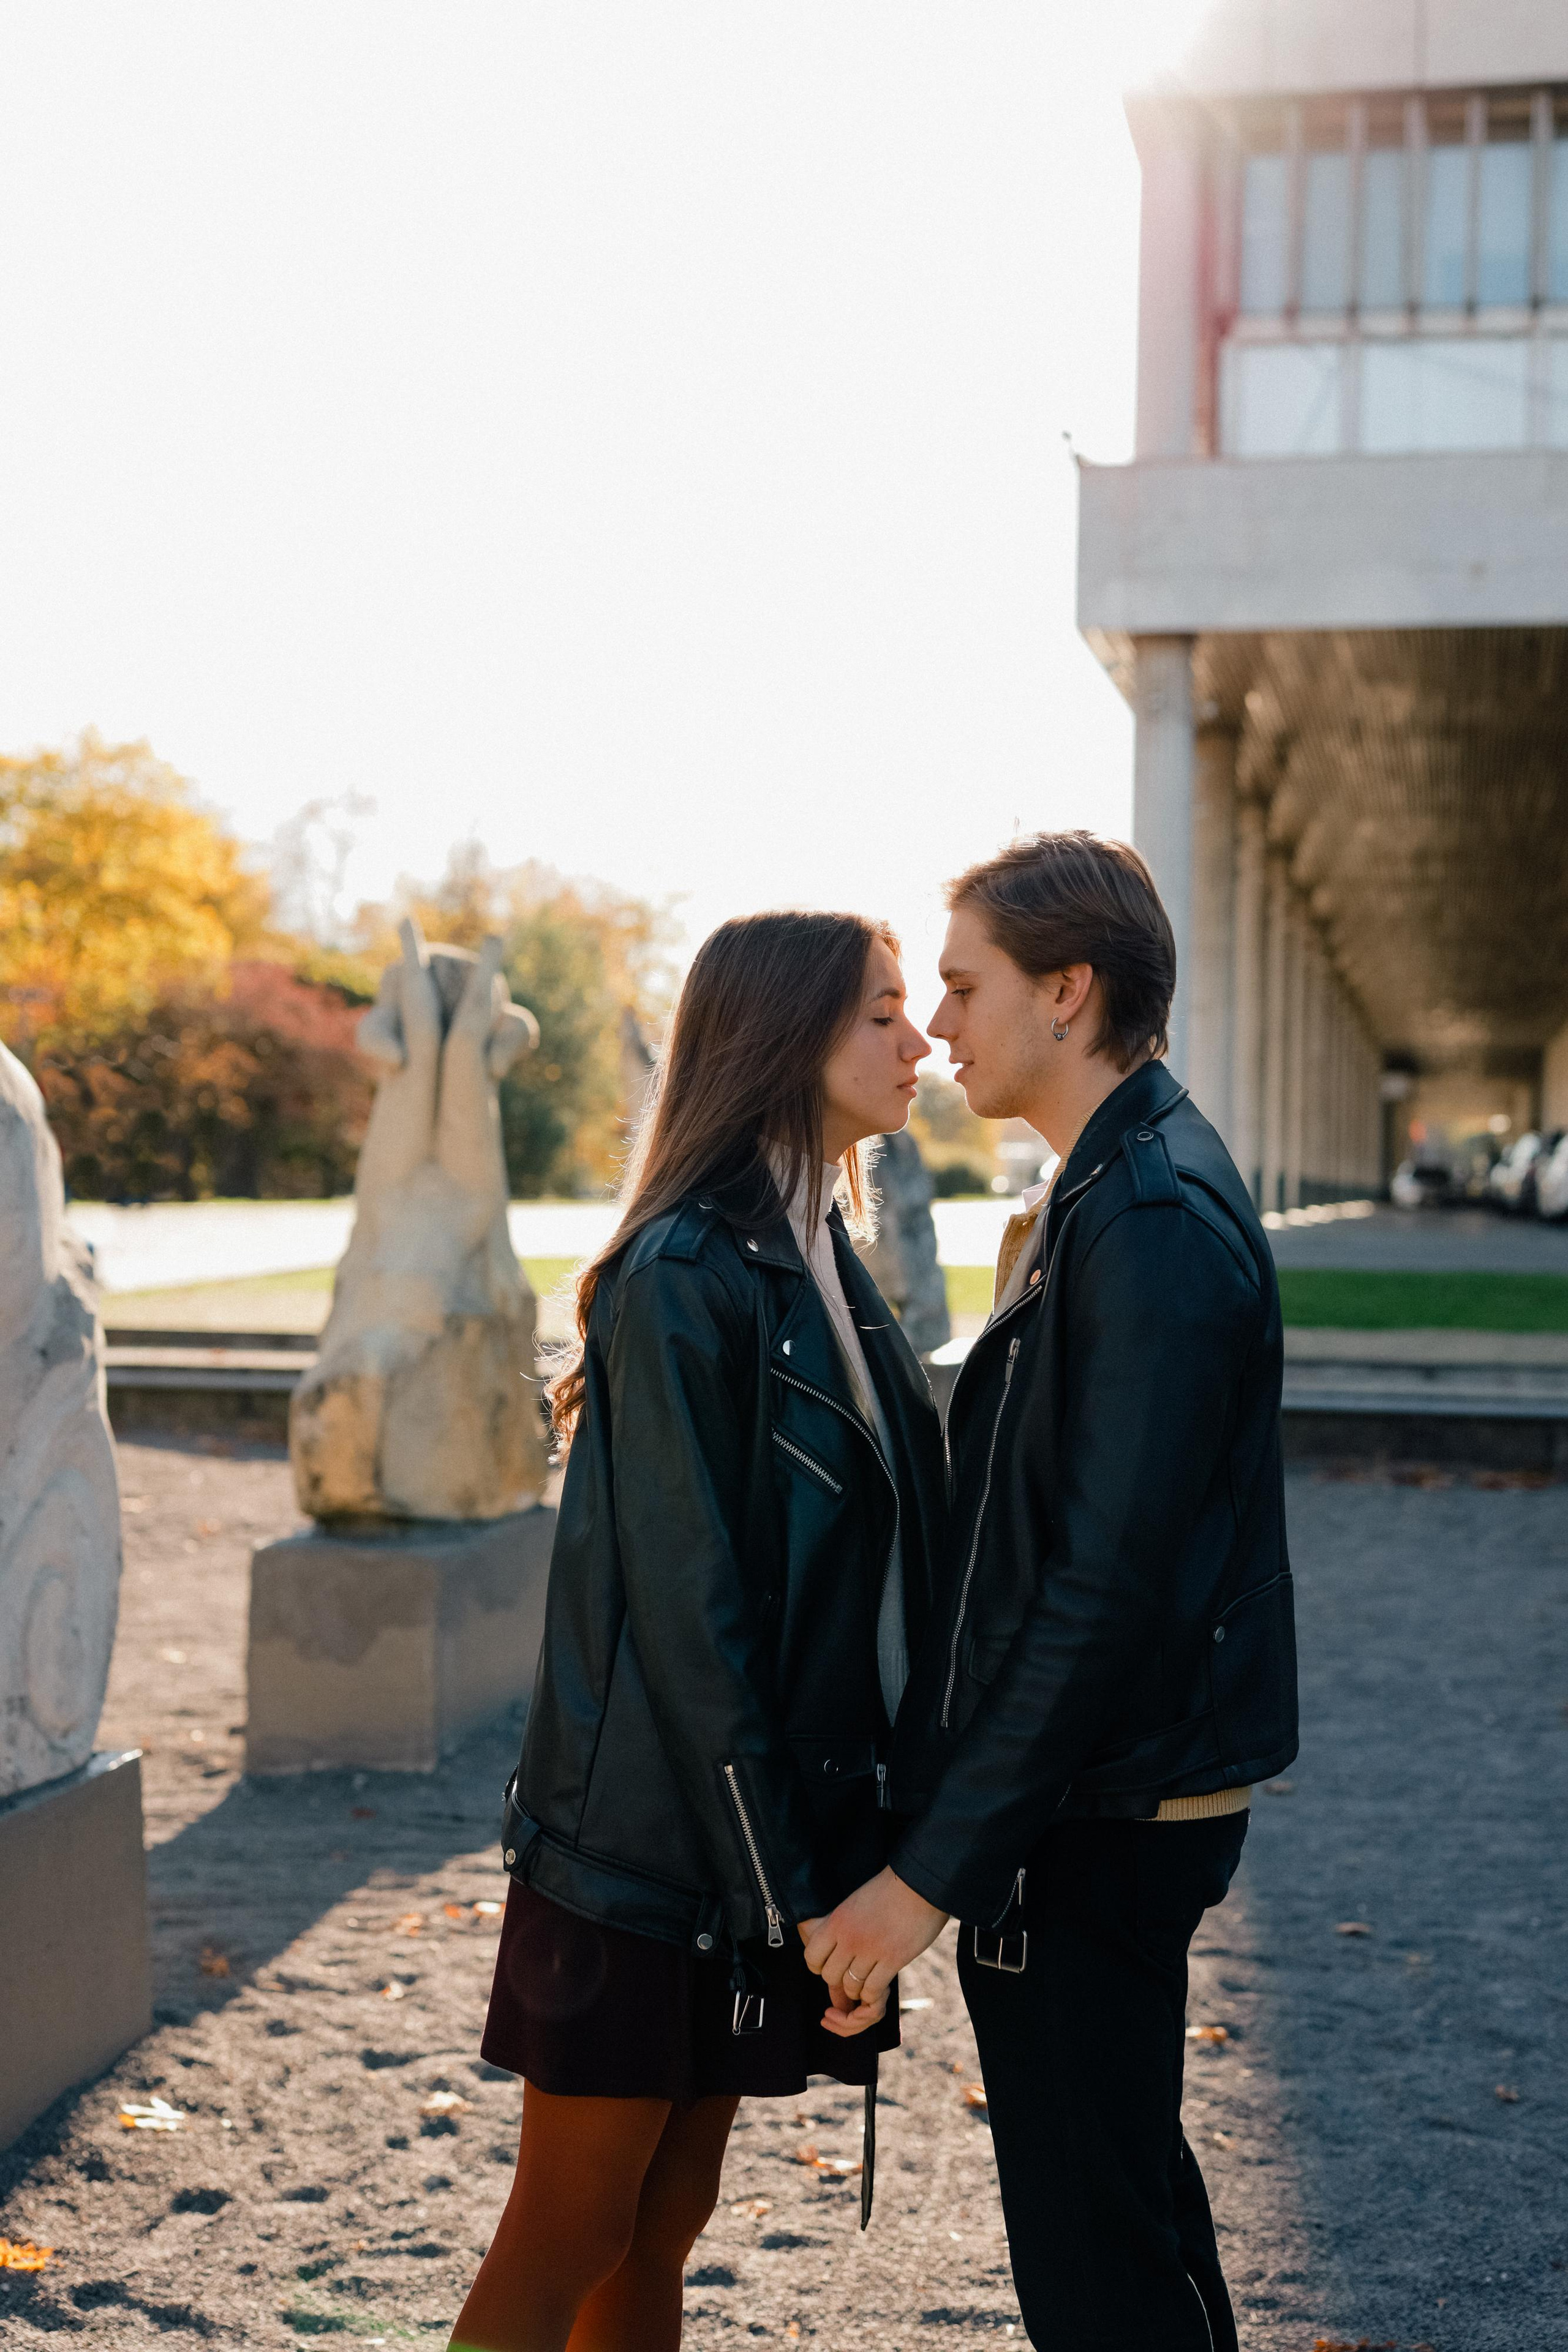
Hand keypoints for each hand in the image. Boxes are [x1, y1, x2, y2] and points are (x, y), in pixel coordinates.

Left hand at [799, 1868, 948, 2034]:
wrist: (919, 1884)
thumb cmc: (888, 1890)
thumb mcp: (855, 1902)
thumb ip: (840, 1924)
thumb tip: (828, 1941)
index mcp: (837, 1921)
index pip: (812, 1956)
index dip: (819, 1965)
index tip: (832, 1963)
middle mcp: (850, 1938)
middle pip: (830, 1976)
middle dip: (839, 1979)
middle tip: (851, 1974)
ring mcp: (871, 1950)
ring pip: (851, 1987)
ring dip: (858, 1989)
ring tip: (866, 1981)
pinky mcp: (892, 1960)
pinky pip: (873, 1990)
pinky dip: (873, 1995)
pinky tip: (879, 1987)